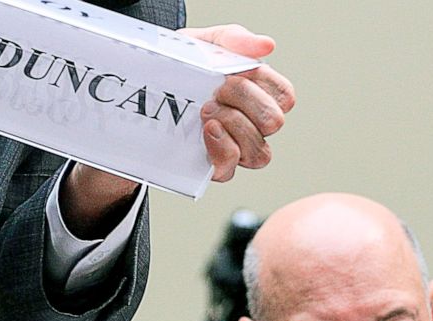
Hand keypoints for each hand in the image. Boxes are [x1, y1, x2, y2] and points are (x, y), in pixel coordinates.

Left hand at [178, 25, 295, 181]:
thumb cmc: (183, 68)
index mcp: (259, 94)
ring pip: (260, 153)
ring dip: (233, 126)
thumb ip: (235, 39)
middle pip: (274, 122)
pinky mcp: (216, 166)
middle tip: (216, 91)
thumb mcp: (205, 44)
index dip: (262, 86)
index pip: (285, 97)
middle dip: (244, 101)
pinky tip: (206, 130)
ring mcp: (237, 148)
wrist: (148, 90)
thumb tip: (266, 45)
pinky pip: (231, 168)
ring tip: (206, 110)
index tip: (232, 75)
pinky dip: (222, 149)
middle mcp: (253, 125)